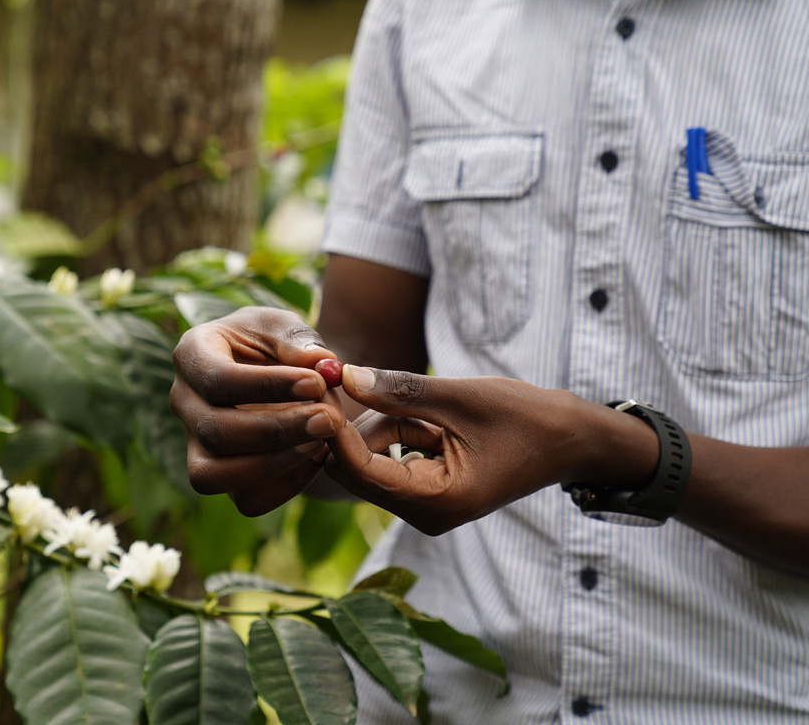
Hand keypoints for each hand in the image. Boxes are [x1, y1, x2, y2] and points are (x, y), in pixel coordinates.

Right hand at [169, 307, 347, 515]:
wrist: (278, 372)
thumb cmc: (276, 342)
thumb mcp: (286, 326)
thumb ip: (300, 340)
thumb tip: (321, 363)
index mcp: (192, 355)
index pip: (216, 379)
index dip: (267, 386)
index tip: (317, 383)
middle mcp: (184, 402)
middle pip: (214, 432)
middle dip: (277, 431)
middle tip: (330, 419)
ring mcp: (196, 444)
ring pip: (213, 476)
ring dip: (274, 464)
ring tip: (322, 442)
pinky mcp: (223, 475)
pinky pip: (245, 500)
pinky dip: (285, 487)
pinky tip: (318, 459)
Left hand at [324, 366, 658, 534]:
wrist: (570, 440)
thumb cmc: (526, 418)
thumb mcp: (461, 397)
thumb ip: (401, 390)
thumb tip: (345, 375)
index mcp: (437, 502)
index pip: (360, 469)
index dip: (334, 428)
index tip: (318, 385)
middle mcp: (425, 515)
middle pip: (356, 467)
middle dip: (352, 423)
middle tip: (342, 372)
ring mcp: (424, 505)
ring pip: (371, 457)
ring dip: (382, 420)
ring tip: (426, 399)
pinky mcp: (425, 489)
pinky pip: (389, 455)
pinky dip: (395, 426)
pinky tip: (425, 411)